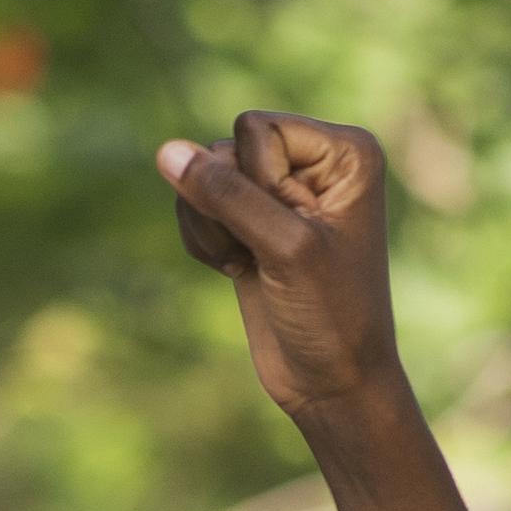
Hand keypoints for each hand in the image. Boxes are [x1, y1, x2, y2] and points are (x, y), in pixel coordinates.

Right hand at [154, 110, 410, 426]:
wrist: (330, 382)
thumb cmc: (330, 315)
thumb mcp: (284, 247)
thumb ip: (226, 195)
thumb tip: (166, 151)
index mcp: (344, 151)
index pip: (255, 128)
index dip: (257, 183)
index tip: (294, 233)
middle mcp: (313, 161)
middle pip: (224, 148)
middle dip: (228, 205)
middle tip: (267, 254)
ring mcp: (278, 190)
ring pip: (202, 176)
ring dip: (212, 227)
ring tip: (251, 265)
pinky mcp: (249, 220)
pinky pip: (195, 204)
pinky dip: (204, 241)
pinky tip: (237, 271)